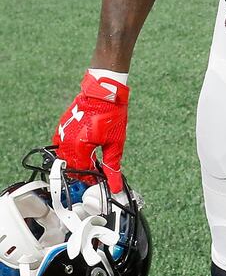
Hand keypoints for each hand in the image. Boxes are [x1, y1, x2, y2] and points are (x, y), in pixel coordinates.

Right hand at [53, 72, 129, 192]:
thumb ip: (112, 166)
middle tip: (94, 169)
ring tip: (88, 159)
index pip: (81, 173)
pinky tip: (78, 148)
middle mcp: (67, 142)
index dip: (91, 178)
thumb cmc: (111, 113)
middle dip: (82, 171)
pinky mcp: (62, 125)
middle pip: (71, 167)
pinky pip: (60, 144)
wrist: (105, 92)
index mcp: (80, 148)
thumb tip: (115, 184)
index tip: (98, 178)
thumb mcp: (115, 143)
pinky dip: (67, 149)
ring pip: (64, 157)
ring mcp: (63, 133)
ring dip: (74, 161)